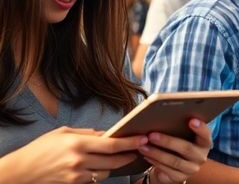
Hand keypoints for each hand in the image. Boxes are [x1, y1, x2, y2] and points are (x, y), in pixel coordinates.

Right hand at [0, 126, 145, 183]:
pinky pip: (94, 179)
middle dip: (129, 155)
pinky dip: (99, 172)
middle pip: (114, 161)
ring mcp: (76, 176)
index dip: (130, 143)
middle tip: (140, 148)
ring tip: (120, 157)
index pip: (112, 145)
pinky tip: (100, 166)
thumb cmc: (41, 149)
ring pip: (106, 172)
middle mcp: (79, 161)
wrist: (20, 172)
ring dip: (114, 165)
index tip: (143, 139)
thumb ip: (87, 133)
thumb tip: (107, 134)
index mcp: (77, 144)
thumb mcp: (63, 133)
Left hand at [137, 118, 211, 183]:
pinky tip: (146, 156)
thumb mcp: (183, 135)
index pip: (206, 134)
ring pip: (174, 161)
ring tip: (144, 146)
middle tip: (152, 135)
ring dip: (157, 153)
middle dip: (167, 141)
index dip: (200, 128)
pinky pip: (167, 170)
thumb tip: (165, 116)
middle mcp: (201, 156)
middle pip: (186, 148)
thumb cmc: (178, 144)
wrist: (175, 166)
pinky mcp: (181, 178)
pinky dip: (155, 162)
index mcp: (205, 142)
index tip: (191, 120)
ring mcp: (192, 169)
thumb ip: (180, 127)